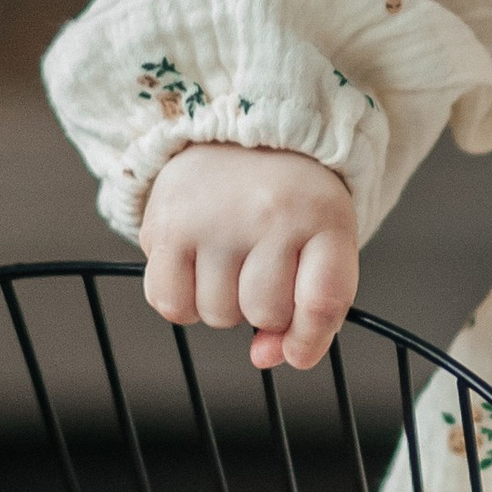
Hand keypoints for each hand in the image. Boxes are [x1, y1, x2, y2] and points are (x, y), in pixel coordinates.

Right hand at [139, 147, 356, 372]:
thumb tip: (266, 358)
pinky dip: (183, 302)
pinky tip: (196, 269)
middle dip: (263, 308)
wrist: (237, 133)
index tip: (295, 349)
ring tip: (229, 260)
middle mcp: (270, 213)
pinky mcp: (166, 224)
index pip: (322, 303)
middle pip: (263, 313)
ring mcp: (214, 218)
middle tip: (260, 267)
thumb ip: (310, 312)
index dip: (308, 340)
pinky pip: (170, 304)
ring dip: (223, 304)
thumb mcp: (321, 245)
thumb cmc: (288, 203)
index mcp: (325, 217)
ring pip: (216, 314)